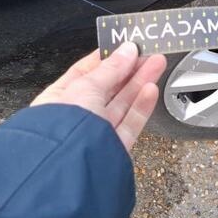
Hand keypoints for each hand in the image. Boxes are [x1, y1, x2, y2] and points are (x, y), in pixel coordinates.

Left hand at [31, 43, 166, 150]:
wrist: (67, 170)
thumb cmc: (61, 128)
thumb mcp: (86, 87)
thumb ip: (111, 68)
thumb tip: (127, 50)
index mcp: (58, 99)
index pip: (85, 72)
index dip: (107, 58)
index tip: (125, 47)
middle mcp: (76, 117)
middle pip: (108, 88)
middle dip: (130, 69)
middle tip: (149, 53)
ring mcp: (95, 133)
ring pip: (122, 103)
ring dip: (140, 82)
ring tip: (158, 64)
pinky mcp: (113, 148)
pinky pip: (129, 123)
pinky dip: (141, 106)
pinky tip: (151, 89)